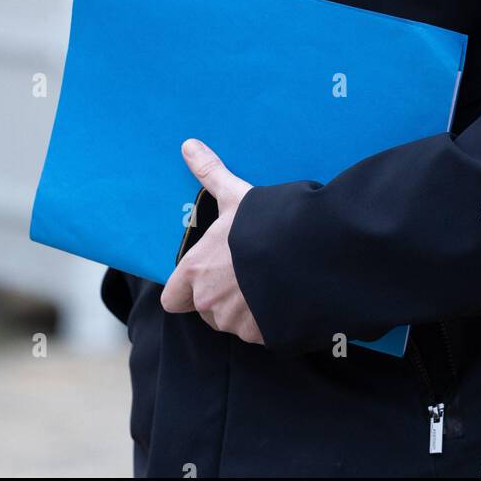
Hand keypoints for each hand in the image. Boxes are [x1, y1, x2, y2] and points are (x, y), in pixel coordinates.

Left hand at [160, 138, 264, 344]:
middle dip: (221, 296)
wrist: (308, 253)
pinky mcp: (262, 335)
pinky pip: (258, 331)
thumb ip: (209, 173)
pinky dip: (267, 318)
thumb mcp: (235, 195)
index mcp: (195, 272)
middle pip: (205, 310)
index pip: (172, 299)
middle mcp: (209, 303)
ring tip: (267, 279)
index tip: (204, 274)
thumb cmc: (264, 222)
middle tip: (243, 271)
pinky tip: (282, 294)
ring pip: (231, 321)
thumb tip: (188, 145)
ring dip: (244, 309)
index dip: (185, 288)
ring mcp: (236, 323)